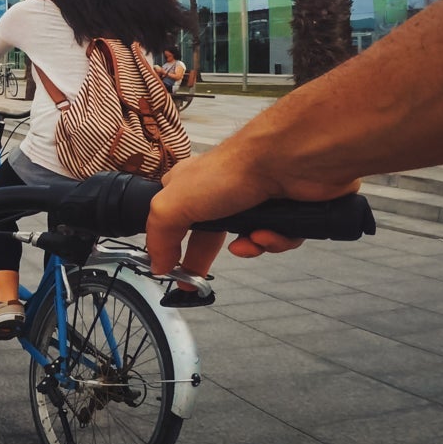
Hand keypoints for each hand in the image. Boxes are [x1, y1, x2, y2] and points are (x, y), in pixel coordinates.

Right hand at [145, 146, 356, 275]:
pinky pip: (276, 240)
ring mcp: (252, 201)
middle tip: (198, 281)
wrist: (285, 162)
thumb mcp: (172, 205)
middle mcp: (219, 192)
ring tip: (249, 241)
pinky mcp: (283, 210)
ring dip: (248, 248)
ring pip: (246, 240)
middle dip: (204, 258)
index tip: (168, 268)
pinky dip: (273, 241)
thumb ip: (159, 236)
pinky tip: (268, 233)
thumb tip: (157, 264)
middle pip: (209, 236)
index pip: (171, 219)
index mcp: (187, 186)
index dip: (168, 244)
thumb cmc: (231, 170)